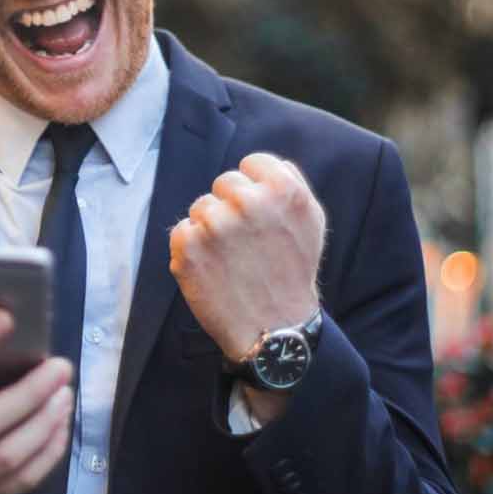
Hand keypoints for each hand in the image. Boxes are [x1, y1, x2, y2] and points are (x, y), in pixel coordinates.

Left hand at [169, 152, 323, 361]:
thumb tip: (261, 163)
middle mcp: (249, 201)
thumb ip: (289, 183)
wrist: (274, 330)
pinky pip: (182, 231)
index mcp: (283, 189)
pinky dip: (191, 250)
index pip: (251, 163)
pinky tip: (213, 270)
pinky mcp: (188, 245)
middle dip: (231, 209)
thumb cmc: (292, 273)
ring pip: (201, 208)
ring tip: (233, 261)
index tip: (259, 217)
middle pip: (224, 183)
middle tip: (247, 245)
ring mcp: (216, 223)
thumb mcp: (311, 221)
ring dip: (211, 230)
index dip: (254, 190)